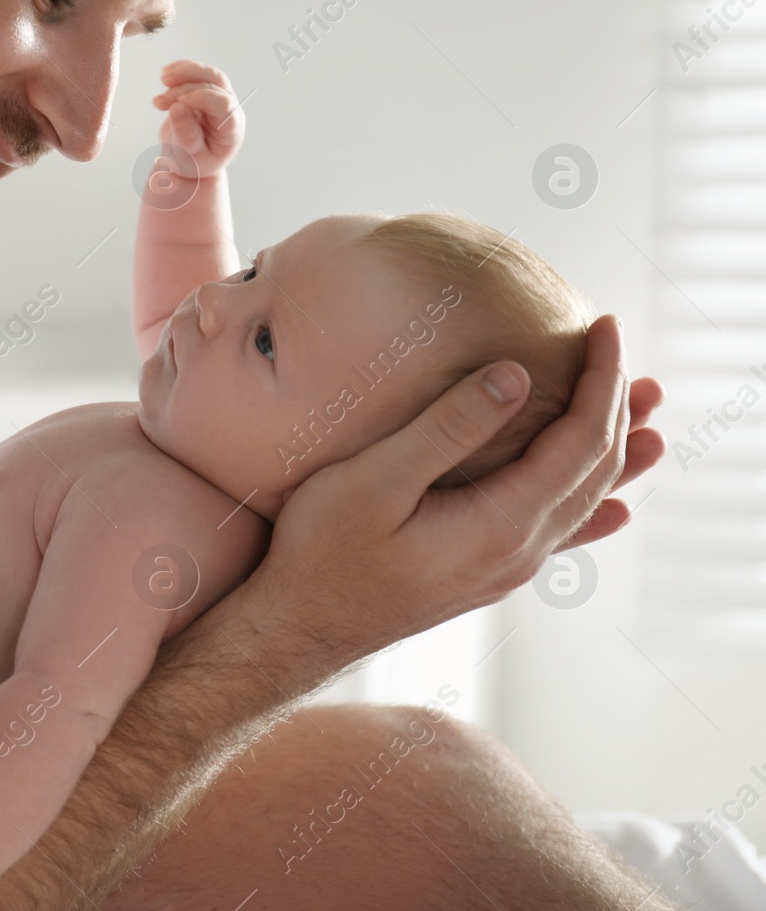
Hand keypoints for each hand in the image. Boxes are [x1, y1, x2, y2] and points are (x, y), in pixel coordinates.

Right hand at [150, 59, 245, 178]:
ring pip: (208, 73)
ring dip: (184, 72)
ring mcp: (220, 97)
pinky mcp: (207, 90)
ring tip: (162, 80)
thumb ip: (185, 135)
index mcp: (231, 129)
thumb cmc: (191, 162)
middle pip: (215, 84)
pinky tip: (165, 73)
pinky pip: (197, 72)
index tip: (176, 105)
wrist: (187, 159)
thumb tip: (177, 108)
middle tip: (159, 102)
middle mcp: (230, 109)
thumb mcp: (188, 156)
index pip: (223, 104)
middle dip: (184, 87)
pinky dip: (181, 69)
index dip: (201, 98)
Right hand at [247, 315, 664, 659]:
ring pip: (585, 501)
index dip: (601, 379)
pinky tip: (614, 512)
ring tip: (653, 420)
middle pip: (595, 468)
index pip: (581, 441)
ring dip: (618, 454)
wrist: (300, 629)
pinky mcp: (484, 573)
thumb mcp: (375, 481)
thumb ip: (447, 430)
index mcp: (501, 523)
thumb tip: (515, 376)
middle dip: (617, 404)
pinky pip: (561, 534)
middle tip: (617, 346)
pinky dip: (595, 507)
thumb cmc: (323, 552)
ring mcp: (505, 567)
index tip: (601, 325)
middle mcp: (519, 551)